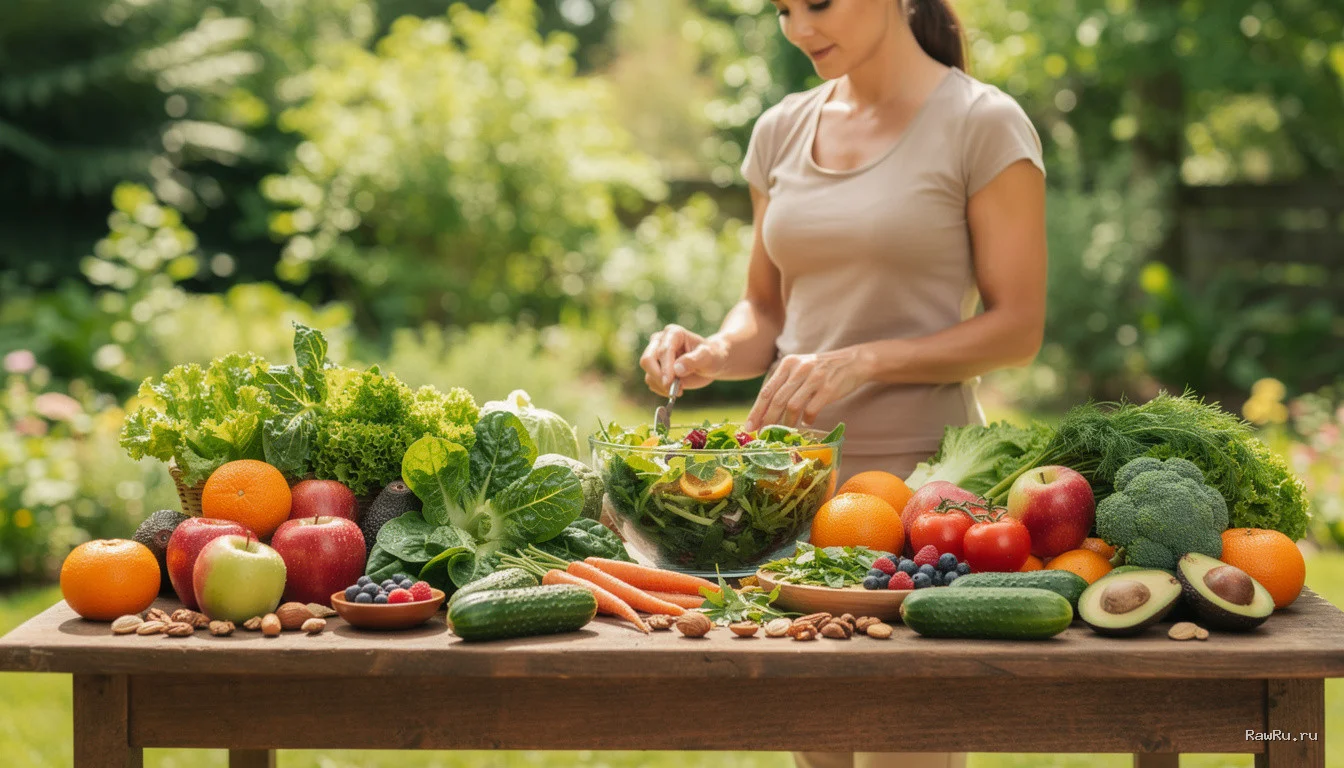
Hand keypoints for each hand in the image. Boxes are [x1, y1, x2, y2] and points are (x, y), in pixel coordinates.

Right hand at [639, 325, 727, 395]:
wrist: (711, 363)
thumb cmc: (711, 356)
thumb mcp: (708, 357)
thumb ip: (694, 360)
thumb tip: (677, 369)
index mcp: (673, 333)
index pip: (663, 351)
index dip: (665, 368)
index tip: (670, 383)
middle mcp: (660, 341)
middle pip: (647, 360)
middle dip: (658, 377)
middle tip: (672, 390)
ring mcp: (655, 355)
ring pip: (648, 374)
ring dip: (662, 386)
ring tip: (680, 389)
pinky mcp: (655, 368)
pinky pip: (651, 382)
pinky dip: (661, 389)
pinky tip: (676, 389)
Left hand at [744, 349, 870, 430]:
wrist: (853, 361)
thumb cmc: (822, 370)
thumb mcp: (800, 369)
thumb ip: (784, 385)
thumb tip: (765, 412)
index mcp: (788, 364)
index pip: (767, 390)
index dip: (757, 411)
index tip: (749, 427)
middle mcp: (799, 369)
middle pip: (776, 400)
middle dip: (767, 421)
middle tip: (762, 436)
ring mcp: (814, 378)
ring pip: (792, 406)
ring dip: (787, 423)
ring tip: (785, 432)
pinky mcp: (828, 388)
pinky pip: (812, 409)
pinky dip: (807, 419)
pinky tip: (807, 423)